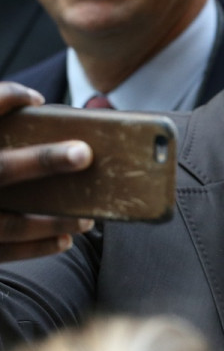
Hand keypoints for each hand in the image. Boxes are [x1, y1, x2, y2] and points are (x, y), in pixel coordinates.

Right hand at [0, 82, 93, 262]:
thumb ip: (1, 122)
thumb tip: (40, 105)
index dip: (6, 98)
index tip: (38, 99)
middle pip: (3, 169)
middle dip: (43, 161)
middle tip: (83, 153)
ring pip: (9, 221)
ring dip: (54, 219)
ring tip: (87, 217)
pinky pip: (3, 251)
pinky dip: (36, 247)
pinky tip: (65, 239)